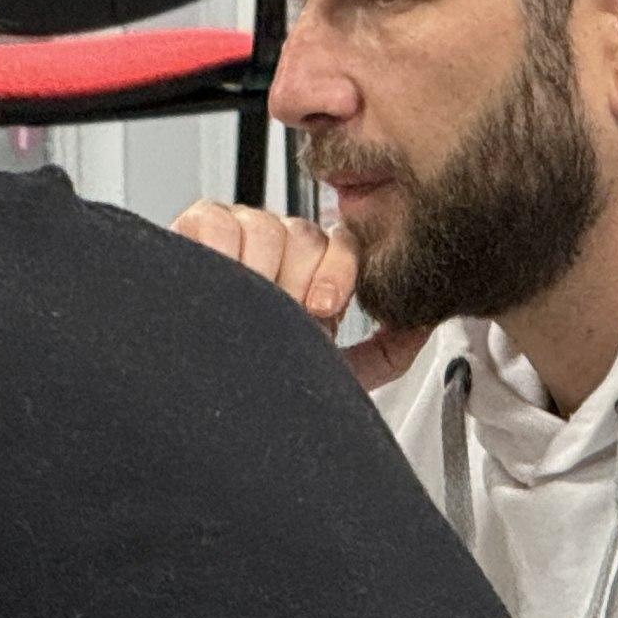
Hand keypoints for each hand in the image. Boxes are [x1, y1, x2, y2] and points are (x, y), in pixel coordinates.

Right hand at [171, 201, 428, 392]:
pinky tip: (219, 279)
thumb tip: (423, 323)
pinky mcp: (194, 230)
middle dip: (296, 279)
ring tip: (244, 308)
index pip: (343, 243)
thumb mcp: (334, 371)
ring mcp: (236, 236)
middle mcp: (278, 250)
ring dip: (257, 270)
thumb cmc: (260, 383)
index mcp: (311, 274)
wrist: (202, 398)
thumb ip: (385, 350)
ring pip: (266, 225)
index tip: (323, 309)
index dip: (337, 273)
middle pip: (306, 232)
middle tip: (280, 313)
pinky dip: (219, 248)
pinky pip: (216, 218)